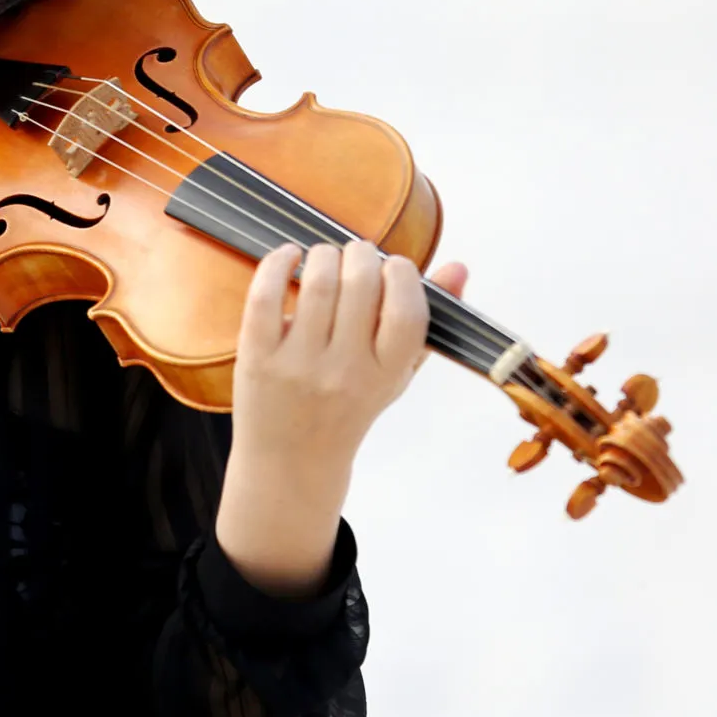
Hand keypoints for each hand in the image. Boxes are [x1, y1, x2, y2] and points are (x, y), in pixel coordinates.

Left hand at [214, 240, 468, 595]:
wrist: (292, 463)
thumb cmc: (349, 409)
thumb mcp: (397, 375)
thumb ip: (428, 323)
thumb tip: (458, 268)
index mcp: (386, 374)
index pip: (407, 309)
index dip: (402, 273)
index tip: (393, 267)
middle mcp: (345, 370)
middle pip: (360, 283)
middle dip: (361, 254)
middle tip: (357, 256)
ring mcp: (299, 364)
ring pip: (317, 282)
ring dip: (324, 255)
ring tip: (326, 260)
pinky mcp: (258, 358)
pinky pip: (265, 295)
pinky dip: (277, 262)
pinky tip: (288, 256)